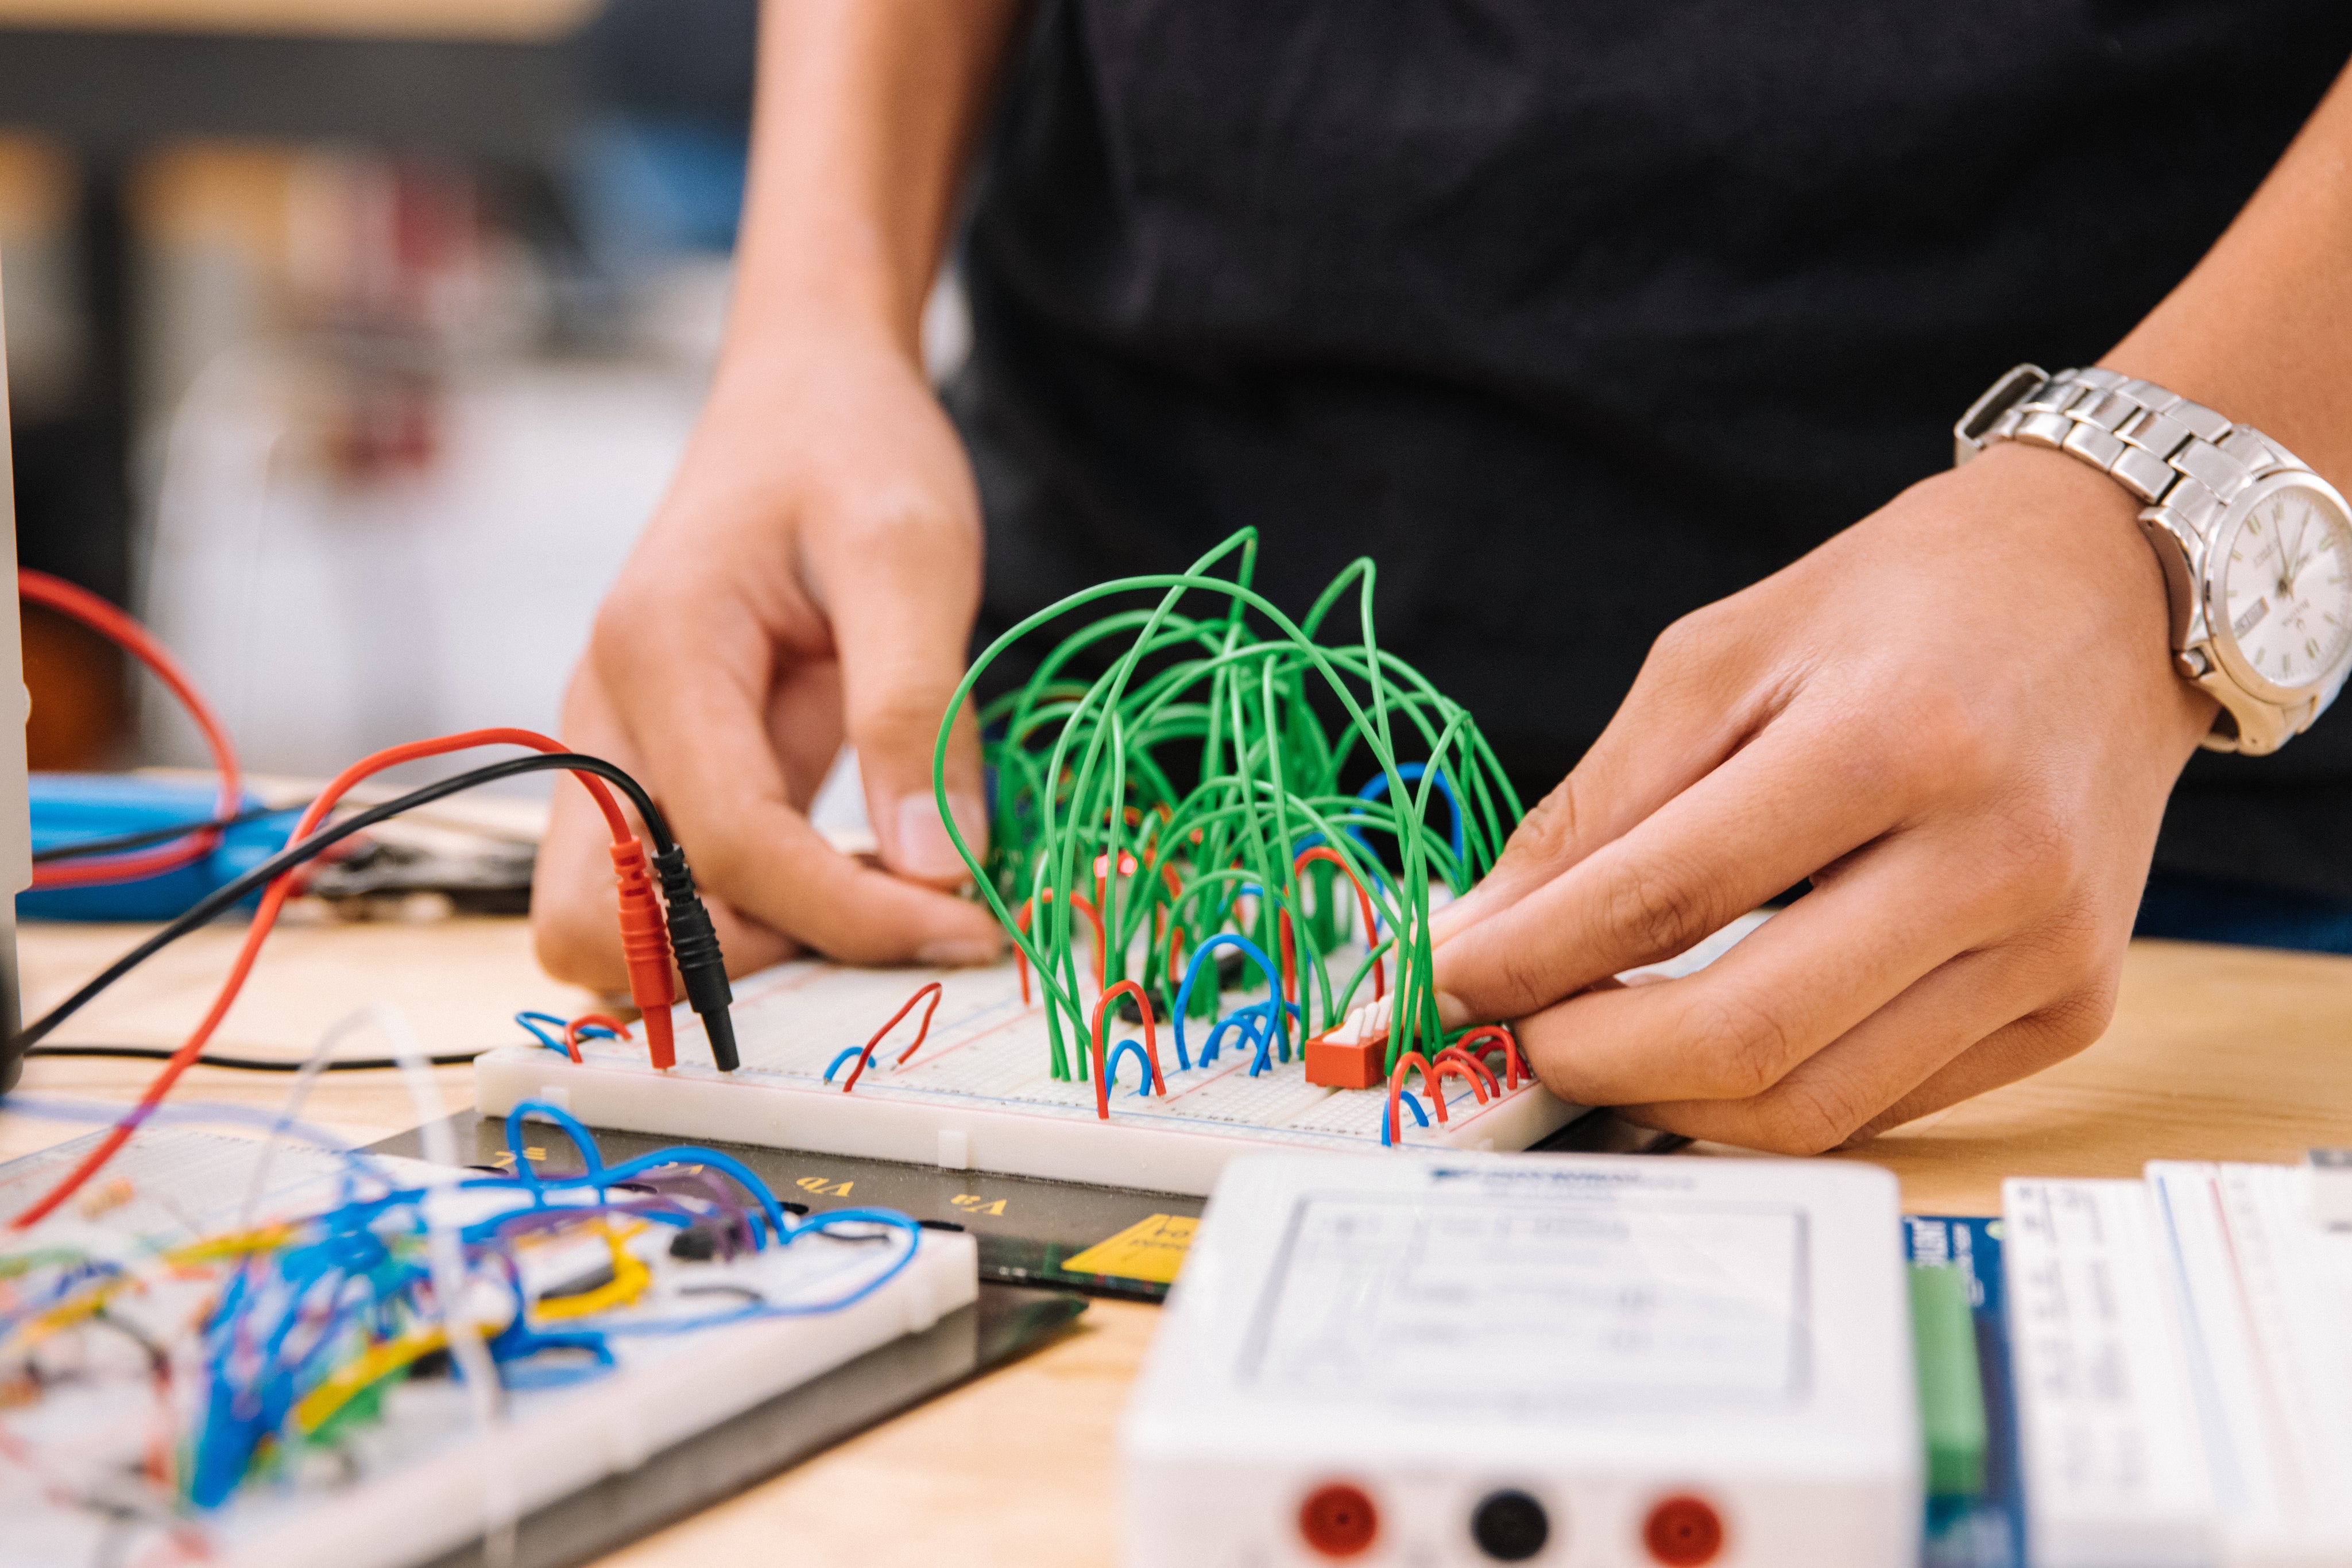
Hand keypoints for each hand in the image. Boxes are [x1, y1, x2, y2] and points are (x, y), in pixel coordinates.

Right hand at [532, 326, 1002, 986]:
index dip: (849, 917)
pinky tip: (854, 886)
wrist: (805, 393)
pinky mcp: (655, 769)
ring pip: (610, 929)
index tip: (967, 929)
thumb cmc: (854, 449)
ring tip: (874, 913)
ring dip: (732, 955)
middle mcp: (603, 714)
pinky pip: (665, 891)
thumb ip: (918, 710)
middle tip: (890, 932)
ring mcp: (615, 749)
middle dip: (743, 963)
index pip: (729, 851)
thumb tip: (936, 868)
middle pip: (599, 928)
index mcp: (659, 654)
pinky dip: (746, 920)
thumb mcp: (913, 554)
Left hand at [1427, 443, 2215, 1152]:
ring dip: (1667, 1100)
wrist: (2109, 589)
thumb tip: (1481, 935)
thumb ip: (1600, 807)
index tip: (1438, 987)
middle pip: (1743, 1035)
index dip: (1530, 962)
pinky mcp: (2075, 1007)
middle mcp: (1991, 860)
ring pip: (1812, 1104)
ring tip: (1594, 1045)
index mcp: (1892, 742)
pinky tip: (1707, 1044)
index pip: (1665, 899)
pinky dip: (1769, 1093)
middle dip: (1588, 1059)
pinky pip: (1885, 1101)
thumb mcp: (1720, 655)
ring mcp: (2047, 950)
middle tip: (1510, 1038)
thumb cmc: (1898, 605)